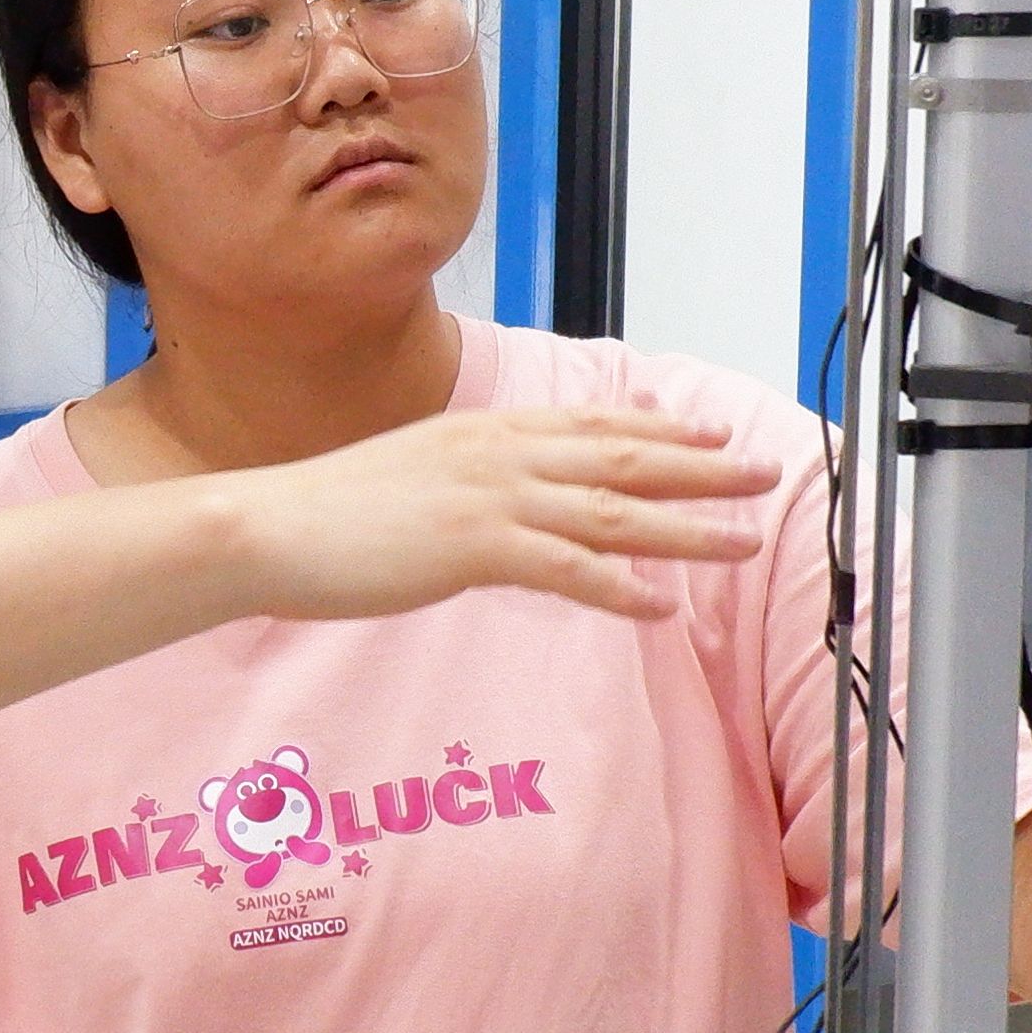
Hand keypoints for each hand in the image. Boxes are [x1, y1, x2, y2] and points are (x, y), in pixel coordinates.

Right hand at [228, 405, 783, 627]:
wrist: (267, 524)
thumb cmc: (331, 511)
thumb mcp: (414, 473)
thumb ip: (470, 473)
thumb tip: (509, 486)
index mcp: (487, 431)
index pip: (593, 424)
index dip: (662, 430)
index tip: (713, 436)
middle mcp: (500, 454)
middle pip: (624, 458)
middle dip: (703, 469)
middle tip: (764, 473)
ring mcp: (490, 498)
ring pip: (612, 512)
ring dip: (687, 528)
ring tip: (743, 540)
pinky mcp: (473, 548)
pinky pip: (565, 569)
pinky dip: (618, 588)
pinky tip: (659, 608)